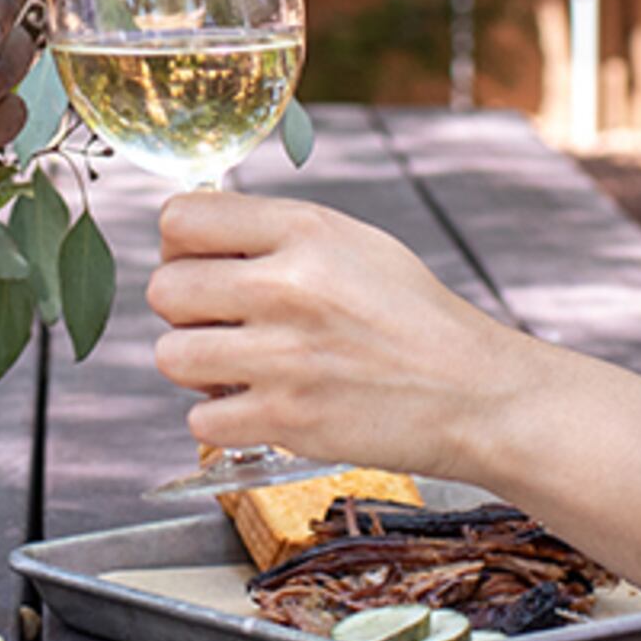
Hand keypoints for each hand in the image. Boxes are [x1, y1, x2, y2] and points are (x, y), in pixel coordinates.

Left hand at [142, 191, 558, 478]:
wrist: (475, 394)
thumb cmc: (414, 320)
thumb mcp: (353, 244)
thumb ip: (275, 235)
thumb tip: (194, 238)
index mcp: (305, 231)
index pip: (181, 218)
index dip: (180, 246)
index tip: (202, 265)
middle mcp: (289, 286)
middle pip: (165, 289)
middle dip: (186, 312)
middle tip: (224, 326)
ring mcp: (286, 356)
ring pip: (171, 356)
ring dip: (197, 369)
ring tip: (241, 369)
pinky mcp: (287, 419)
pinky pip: (200, 422)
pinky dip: (223, 422)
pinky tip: (263, 407)